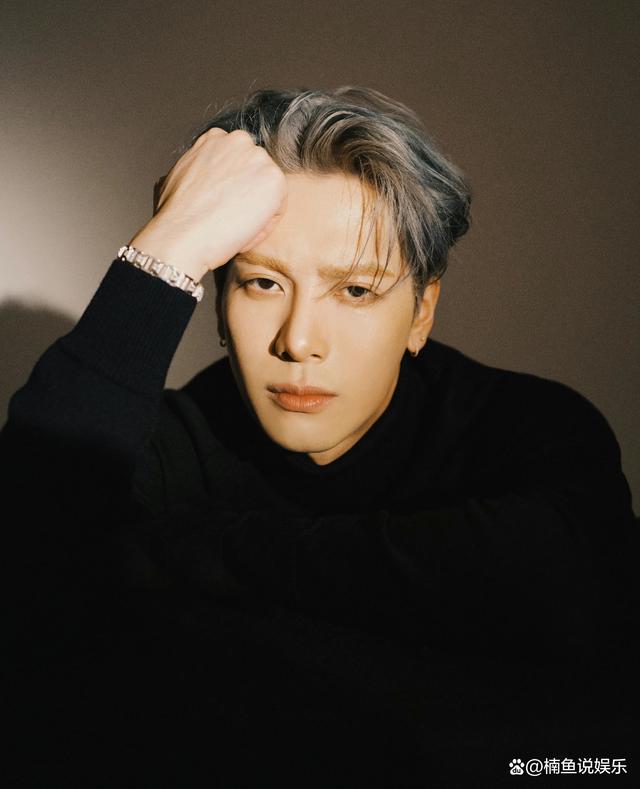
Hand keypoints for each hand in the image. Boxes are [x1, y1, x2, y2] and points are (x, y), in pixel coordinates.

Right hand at [129, 128, 287, 281]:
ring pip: (268, 193)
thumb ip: (195, 168)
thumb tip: (198, 175)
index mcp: (215, 138)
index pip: (238, 164)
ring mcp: (258, 158)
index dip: (231, 191)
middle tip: (229, 223)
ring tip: (232, 231)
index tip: (222, 209)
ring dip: (256, 215)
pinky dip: (263, 227)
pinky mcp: (274, 179)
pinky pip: (278, 209)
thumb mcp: (176, 176)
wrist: (182, 234)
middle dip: (247, 199)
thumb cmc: (173, 215)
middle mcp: (238, 141)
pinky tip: (242, 235)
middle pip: (256, 176)